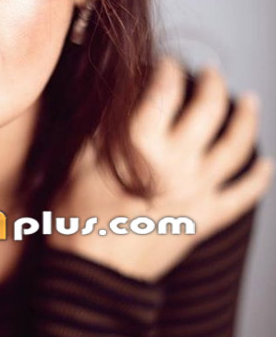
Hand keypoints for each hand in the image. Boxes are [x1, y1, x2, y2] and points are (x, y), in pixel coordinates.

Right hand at [48, 56, 273, 281]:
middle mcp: (177, 164)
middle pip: (208, 111)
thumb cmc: (78, 216)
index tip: (165, 62)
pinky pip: (242, 196)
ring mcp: (197, 192)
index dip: (167, 69)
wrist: (92, 274)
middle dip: (211, 84)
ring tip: (248, 100)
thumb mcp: (78, 160)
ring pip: (235, 147)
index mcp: (142, 147)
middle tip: (210, 72)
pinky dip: (257, 179)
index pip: (164, 92)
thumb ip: (104, 126)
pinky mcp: (205, 218)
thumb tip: (121, 95)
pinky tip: (265, 163)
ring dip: (245, 119)